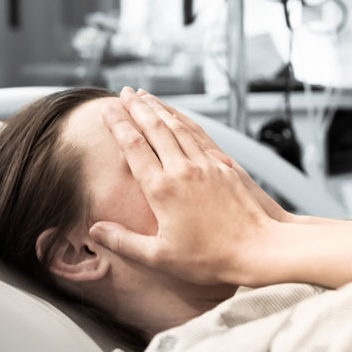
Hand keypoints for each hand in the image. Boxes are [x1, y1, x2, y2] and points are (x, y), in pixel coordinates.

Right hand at [89, 87, 279, 286]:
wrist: (256, 249)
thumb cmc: (208, 259)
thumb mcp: (159, 257)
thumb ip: (124, 241)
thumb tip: (95, 230)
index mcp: (162, 189)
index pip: (133, 147)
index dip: (118, 125)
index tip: (106, 110)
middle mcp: (182, 170)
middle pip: (154, 129)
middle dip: (136, 108)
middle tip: (123, 92)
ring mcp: (206, 165)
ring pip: (178, 127)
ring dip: (160, 109)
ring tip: (146, 96)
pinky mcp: (224, 166)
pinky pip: (200, 136)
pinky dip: (185, 121)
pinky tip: (179, 117)